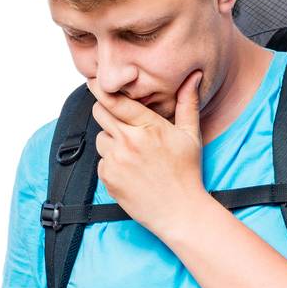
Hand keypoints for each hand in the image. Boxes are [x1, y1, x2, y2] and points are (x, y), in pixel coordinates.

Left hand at [88, 69, 208, 237]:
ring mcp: (116, 160)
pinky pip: (101, 161)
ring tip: (133, 154)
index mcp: (149, 127)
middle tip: (120, 121)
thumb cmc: (187, 173)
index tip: (92, 80)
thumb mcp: (191, 135)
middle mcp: (129, 142)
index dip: (101, 89)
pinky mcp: (108, 177)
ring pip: (100, 138)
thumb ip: (188, 103)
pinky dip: (111, 163)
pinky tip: (130, 171)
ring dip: (111, 141)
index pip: (116, 101)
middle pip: (100, 113)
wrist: (179, 212)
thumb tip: (194, 75)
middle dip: (106, 112)